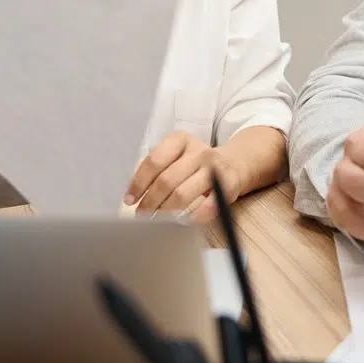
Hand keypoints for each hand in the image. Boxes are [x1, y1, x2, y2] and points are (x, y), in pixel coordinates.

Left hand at [125, 131, 240, 223]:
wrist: (233, 164)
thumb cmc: (196, 164)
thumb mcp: (177, 156)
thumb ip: (156, 169)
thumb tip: (132, 193)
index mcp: (180, 140)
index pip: (154, 162)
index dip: (139, 183)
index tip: (130, 200)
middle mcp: (198, 151)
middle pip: (166, 180)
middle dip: (150, 201)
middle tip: (142, 215)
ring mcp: (214, 168)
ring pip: (182, 194)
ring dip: (166, 211)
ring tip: (157, 221)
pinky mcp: (228, 185)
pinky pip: (207, 206)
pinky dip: (193, 217)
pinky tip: (184, 222)